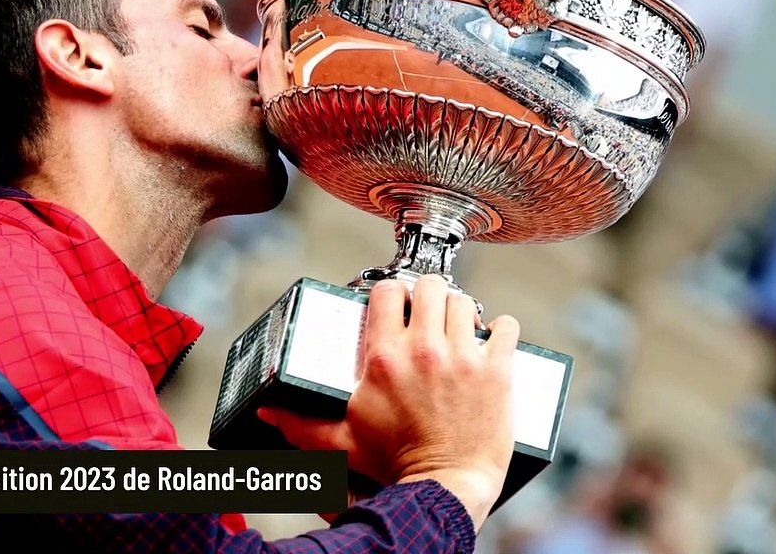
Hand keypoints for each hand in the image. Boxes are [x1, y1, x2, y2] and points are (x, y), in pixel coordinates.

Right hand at [258, 275, 518, 529]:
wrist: (444, 489)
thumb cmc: (394, 466)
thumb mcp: (341, 442)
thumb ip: (300, 424)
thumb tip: (269, 413)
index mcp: (383, 358)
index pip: (386, 293)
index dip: (390, 294)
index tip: (394, 305)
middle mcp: (423, 349)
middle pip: (429, 287)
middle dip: (427, 295)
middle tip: (427, 313)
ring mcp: (463, 357)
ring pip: (465, 301)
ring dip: (461, 310)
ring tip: (457, 327)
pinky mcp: (497, 371)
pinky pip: (506, 327)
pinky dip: (501, 329)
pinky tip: (493, 338)